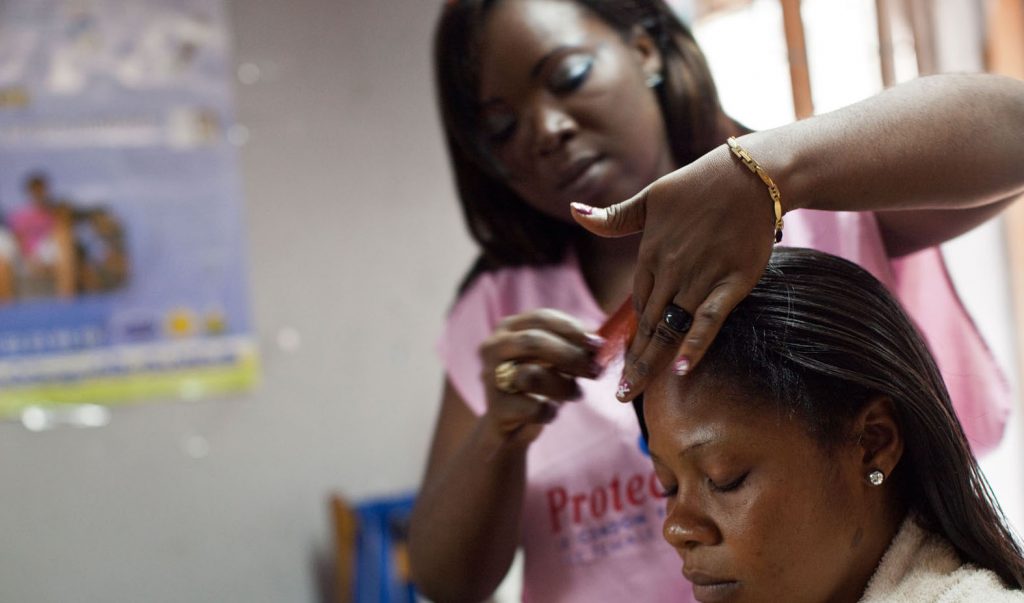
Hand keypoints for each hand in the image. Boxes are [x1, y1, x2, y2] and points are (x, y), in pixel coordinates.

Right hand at [479, 309, 604, 445]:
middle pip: (533, 342)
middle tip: (594, 370)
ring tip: (576, 394)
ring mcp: (490, 378)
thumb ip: (572, 346)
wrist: (509, 428)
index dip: (571, 329)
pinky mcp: (495, 409)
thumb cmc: (537, 387)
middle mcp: (493, 348)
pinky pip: (533, 408)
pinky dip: (550, 412)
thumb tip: (597, 340)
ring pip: (532, 375)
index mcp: (508, 328)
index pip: (540, 318)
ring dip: (563, 386)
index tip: (597, 343)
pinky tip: (552, 413)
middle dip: (570, 355)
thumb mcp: (554, 360)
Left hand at [571, 144, 775, 400]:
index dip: (628, 335)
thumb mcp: (650, 197)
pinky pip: (710, 319)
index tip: (619, 363)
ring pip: (670, 328)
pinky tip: (681, 370)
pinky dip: (696, 345)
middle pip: (647, 325)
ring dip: (652, 363)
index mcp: (650, 254)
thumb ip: (614, 217)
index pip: (635, 303)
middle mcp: (671, 270)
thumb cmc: (700, 182)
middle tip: (620, 396)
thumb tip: (575, 211)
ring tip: (636, 392)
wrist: (752, 174)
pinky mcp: (732, 282)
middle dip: (633, 362)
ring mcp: (701, 278)